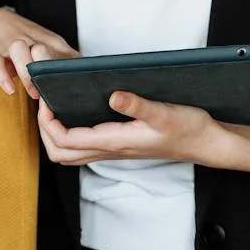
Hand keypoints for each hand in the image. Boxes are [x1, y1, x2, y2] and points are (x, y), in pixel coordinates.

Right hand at [0, 8, 77, 97]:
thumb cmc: (27, 39)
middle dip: (47, 68)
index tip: (74, 86)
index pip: (63, 51)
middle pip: (41, 49)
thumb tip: (88, 77)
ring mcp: (10, 45)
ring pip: (18, 50)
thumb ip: (66, 60)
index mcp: (48, 41)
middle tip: (51, 90)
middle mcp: (30, 40)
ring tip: (33, 93)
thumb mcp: (49, 45)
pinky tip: (10, 89)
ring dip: (26, 72)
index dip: (69, 69)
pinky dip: (2, 76)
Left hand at [36, 91, 222, 168]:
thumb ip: (138, 105)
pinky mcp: (119, 146)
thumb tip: (112, 96)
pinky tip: (76, 112)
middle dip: (44, 131)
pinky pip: (84, 148)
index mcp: (115, 141)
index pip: (66, 140)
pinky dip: (70, 134)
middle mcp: (110, 150)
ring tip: (55, 108)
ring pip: (70, 154)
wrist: (204, 143)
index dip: (48, 123)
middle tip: (45, 104)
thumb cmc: (187, 128)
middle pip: (60, 154)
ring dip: (55, 135)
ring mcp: (113, 150)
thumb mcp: (164, 112)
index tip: (46, 101)